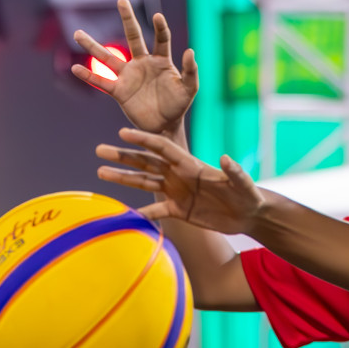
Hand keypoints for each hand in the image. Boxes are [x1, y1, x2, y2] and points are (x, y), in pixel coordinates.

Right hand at [73, 0, 197, 136]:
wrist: (165, 126)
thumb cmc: (178, 105)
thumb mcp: (189, 89)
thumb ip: (190, 71)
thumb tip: (190, 51)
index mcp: (161, 61)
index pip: (161, 39)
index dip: (160, 28)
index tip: (158, 16)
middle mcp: (142, 63)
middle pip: (133, 37)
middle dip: (128, 19)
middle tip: (122, 0)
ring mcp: (129, 76)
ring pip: (108, 57)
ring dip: (92, 45)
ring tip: (77, 33)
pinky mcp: (120, 91)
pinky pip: (101, 81)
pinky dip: (88, 76)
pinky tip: (75, 69)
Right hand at [97, 128, 259, 234]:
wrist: (249, 215)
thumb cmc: (248, 195)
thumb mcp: (243, 184)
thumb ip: (235, 172)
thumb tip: (226, 158)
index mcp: (191, 163)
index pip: (162, 147)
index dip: (144, 139)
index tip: (123, 132)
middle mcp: (179, 174)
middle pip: (146, 162)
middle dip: (123, 156)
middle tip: (99, 150)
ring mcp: (176, 191)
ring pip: (144, 182)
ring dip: (123, 178)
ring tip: (100, 173)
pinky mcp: (178, 209)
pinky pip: (155, 209)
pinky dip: (141, 212)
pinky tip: (124, 214)